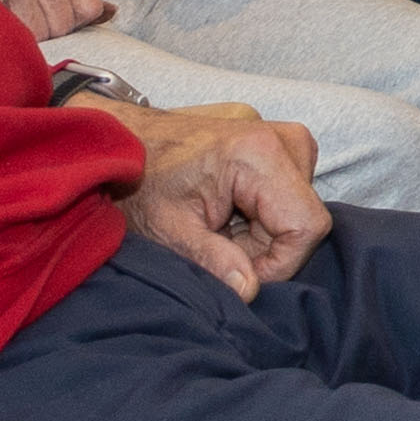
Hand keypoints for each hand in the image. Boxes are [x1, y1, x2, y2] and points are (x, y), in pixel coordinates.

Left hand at [123, 103, 326, 296]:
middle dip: (266, 244)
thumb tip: (251, 290)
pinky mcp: (268, 133)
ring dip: (263, 226)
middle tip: (216, 244)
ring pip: (297, 200)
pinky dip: (259, 206)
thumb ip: (214, 262)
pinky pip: (285, 182)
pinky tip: (222, 207)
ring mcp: (275, 130)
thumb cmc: (135, 184)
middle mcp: (279, 135)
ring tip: (216, 225)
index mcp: (259, 154)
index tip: (241, 271)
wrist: (111, 143)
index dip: (281, 262)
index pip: (307, 225)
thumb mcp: (169, 232)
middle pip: (303, 213)